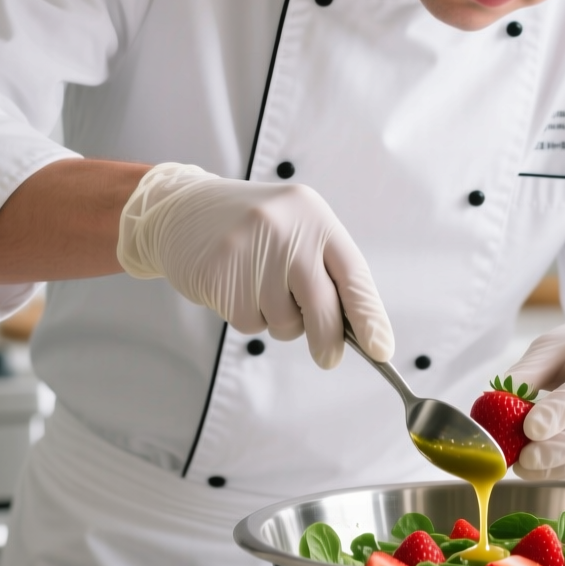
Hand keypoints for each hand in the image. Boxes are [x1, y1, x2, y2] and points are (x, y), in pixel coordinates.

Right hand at [116, 162, 392, 368]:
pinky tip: (235, 287)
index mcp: (315, 218)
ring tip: (259, 287)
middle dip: (328, 340)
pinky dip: (247, 316)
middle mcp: (286, 230)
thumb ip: (327, 274)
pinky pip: (248, 322)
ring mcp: (251, 251)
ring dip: (277, 320)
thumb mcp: (297, 233)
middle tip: (328, 358)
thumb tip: (359, 333)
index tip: (381, 350)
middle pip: (322, 307)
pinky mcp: (220, 274)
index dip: (370, 317)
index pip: (353, 275)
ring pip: (284, 322)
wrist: (183, 208)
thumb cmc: (254, 231)